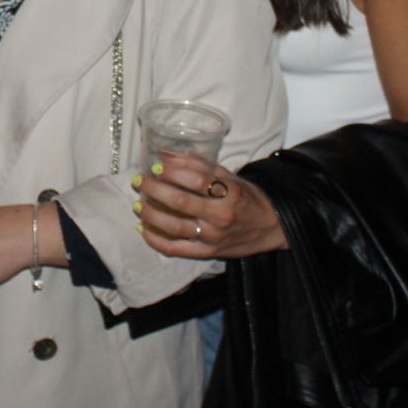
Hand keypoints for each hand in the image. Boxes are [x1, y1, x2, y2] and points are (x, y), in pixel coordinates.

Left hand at [133, 153, 286, 258]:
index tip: (156, 166)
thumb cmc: (245, 197)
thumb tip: (164, 154)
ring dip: (150, 215)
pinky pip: (176, 249)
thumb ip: (197, 164)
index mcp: (229, 192)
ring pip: (174, 226)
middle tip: (139, 181)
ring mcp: (213, 237)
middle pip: (181, 202)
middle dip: (154, 190)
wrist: (270, 227)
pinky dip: (156, 241)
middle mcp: (220, 215)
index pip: (197, 179)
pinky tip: (143, 230)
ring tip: (137, 204)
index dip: (173, 171)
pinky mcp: (207, 252)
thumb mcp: (228, 176)